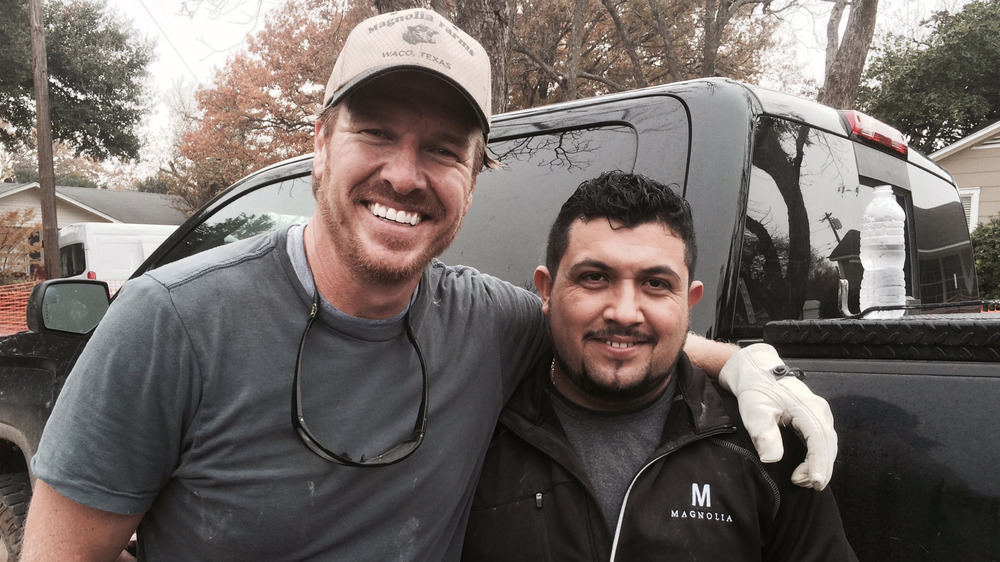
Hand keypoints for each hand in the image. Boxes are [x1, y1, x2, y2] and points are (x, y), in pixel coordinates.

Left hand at [718, 343, 836, 489]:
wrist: (756, 371)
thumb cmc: (756, 389)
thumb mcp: (755, 411)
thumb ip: (764, 433)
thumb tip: (772, 458)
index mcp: (808, 408)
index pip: (820, 440)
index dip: (819, 463)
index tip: (816, 482)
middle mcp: (819, 410)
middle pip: (828, 445)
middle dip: (821, 469)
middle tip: (806, 485)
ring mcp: (819, 413)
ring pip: (828, 444)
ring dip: (819, 464)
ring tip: (801, 479)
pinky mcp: (815, 417)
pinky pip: (823, 441)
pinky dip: (818, 457)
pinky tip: (806, 468)